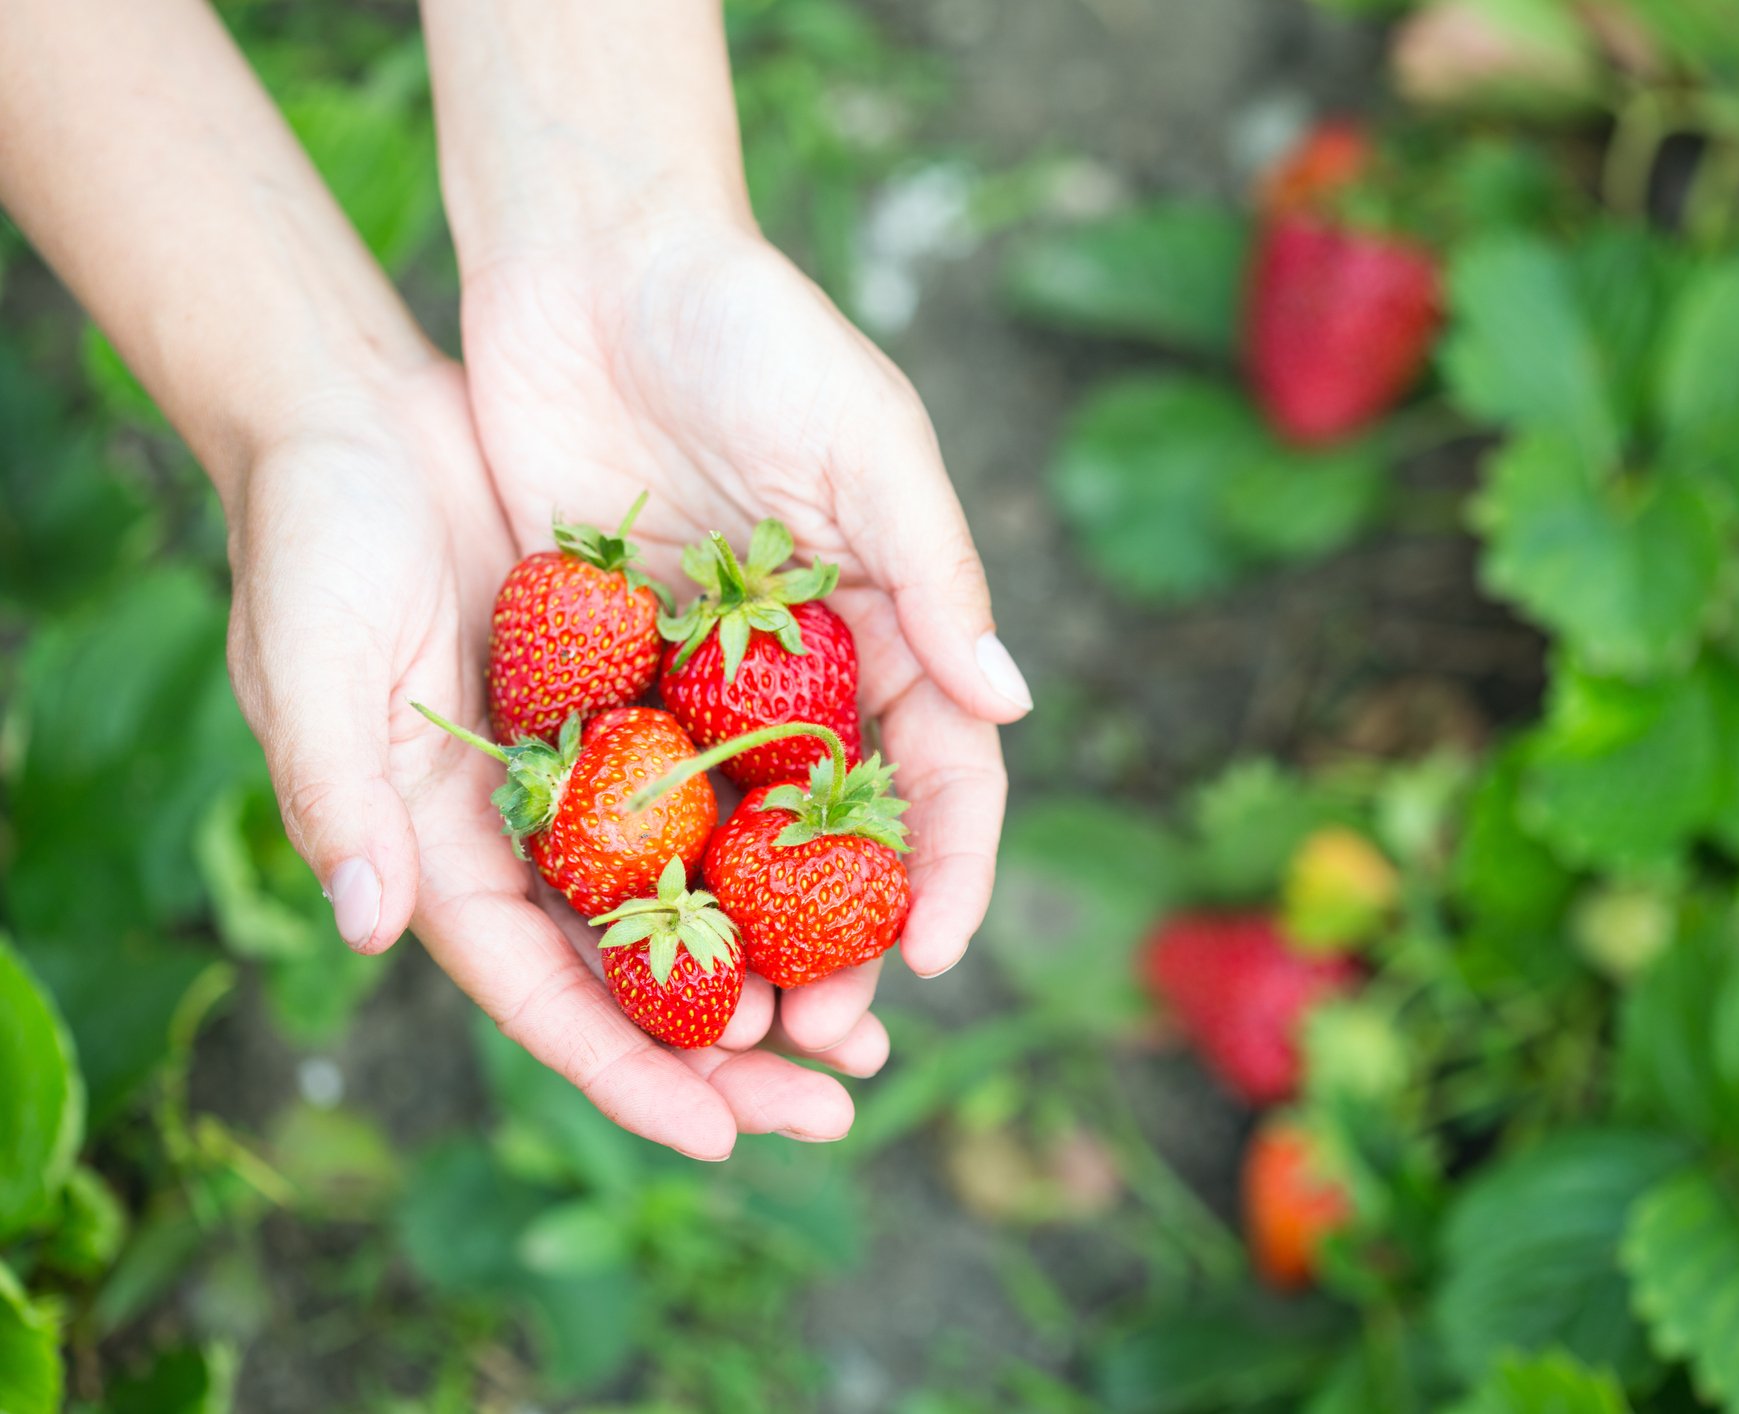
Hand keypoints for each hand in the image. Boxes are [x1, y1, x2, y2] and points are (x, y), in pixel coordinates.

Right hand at [225, 362, 877, 1159]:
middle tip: (836, 1107)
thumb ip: (337, 790)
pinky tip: (857, 876)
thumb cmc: (310, 536)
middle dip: (731, 1053)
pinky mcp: (634, 702)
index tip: (720, 1137)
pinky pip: (719, 790)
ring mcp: (585, 773)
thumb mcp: (309, 656)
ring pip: (693, 901)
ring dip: (777, 965)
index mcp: (438, 852)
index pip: (543, 993)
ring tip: (866, 1027)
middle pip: (637, 976)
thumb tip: (370, 928)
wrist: (358, 413)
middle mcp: (521, 833)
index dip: (625, 1072)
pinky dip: (778, 843)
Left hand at [453, 221, 1029, 1052]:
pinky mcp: (599, 670)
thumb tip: (1012, 708)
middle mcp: (804, 673)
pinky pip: (617, 789)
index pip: (945, 772)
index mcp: (891, 625)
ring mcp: (700, 683)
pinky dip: (628, 868)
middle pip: (840, 836)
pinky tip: (614, 945)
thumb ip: (936, 577)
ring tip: (732, 1026)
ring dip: (741, 937)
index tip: (935, 948)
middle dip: (845, 938)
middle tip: (827, 1031)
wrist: (592, 262)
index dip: (952, 865)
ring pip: (733, 838)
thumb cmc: (752, 335)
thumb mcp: (866, 444)